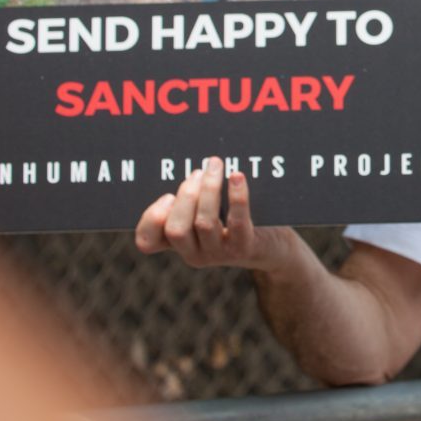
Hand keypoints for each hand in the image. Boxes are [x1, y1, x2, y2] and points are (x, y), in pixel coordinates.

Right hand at [135, 156, 295, 270]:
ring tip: (216, 166)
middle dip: (186, 194)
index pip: (147, 241)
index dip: (151, 218)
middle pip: (176, 228)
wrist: (273, 248)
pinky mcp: (244, 247)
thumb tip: (190, 166)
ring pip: (204, 223)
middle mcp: (194, 254)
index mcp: (180, 243)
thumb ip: (192, 198)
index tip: (167, 196)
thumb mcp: (210, 213)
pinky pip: (237, 221)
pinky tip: (237, 176)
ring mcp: (218, 254)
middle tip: (198, 172)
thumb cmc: (236, 222)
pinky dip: (236, 196)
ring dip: (209, 189)